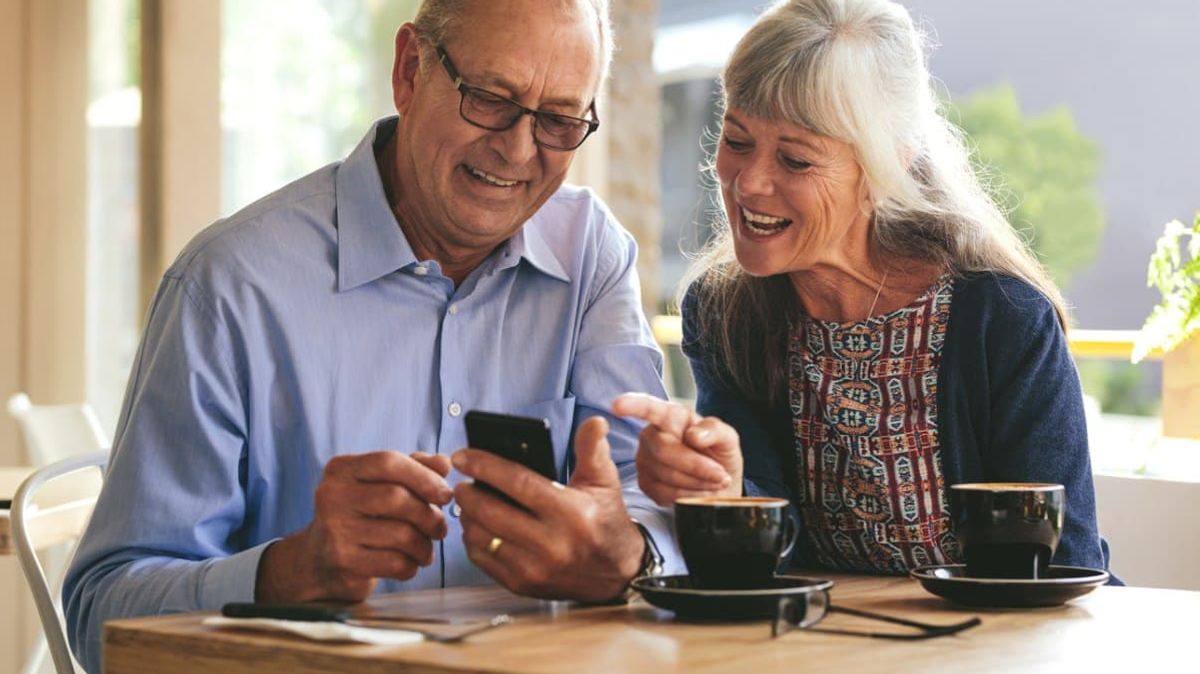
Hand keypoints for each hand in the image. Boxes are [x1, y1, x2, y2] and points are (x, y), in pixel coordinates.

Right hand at [256, 451, 452, 601]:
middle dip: (428, 515)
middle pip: (397, 498)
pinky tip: (410, 564)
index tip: (446, 494)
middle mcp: (332, 496)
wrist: (319, 561)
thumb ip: (413, 468)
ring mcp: (335, 530)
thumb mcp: (380, 484)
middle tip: (439, 528)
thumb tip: (444, 463)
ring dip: (424, 545)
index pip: (389, 462)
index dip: (424, 477)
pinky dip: (411, 565)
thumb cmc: (360, 516)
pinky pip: (394, 562)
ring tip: (426, 549)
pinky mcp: (343, 562)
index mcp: (341, 469)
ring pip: (401, 534)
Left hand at [452, 416, 643, 601]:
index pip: (517, 482)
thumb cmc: (606, 519)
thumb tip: (595, 421)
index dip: (485, 466)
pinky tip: (477, 527)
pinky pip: (484, 560)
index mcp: (570, 512)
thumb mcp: (604, 482)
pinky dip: (473, 541)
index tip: (463, 456)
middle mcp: (552, 543)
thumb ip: (592, 449)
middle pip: (491, 511)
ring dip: (467, 517)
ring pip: (482, 537)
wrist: (618, 573)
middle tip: (460, 482)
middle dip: (468, 493)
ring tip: (468, 503)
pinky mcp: (524, 586)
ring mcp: (535, 569)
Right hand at [611, 393, 742, 506]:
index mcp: (671, 417)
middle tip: (720, 475)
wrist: (720, 488)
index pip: (649, 408)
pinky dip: (687, 494)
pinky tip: (697, 491)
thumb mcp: (728, 439)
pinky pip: (664, 492)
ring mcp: (645, 460)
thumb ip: (715, 431)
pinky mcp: (645, 483)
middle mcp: (652, 435)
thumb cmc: (720, 457)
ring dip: (696, 482)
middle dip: (696, 466)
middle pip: (663, 449)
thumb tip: (694, 436)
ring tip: (713, 482)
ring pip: (666, 474)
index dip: (633, 406)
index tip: (618, 405)